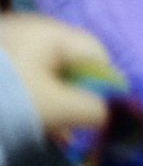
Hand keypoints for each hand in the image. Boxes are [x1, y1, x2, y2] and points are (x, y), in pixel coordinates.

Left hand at [0, 14, 110, 135]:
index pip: (97, 54)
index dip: (105, 86)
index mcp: (52, 32)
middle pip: (69, 64)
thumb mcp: (57, 108)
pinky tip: (20, 125)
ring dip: (50, 106)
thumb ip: (94, 109)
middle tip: (69, 130)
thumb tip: (108, 114)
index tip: (98, 117)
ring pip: (43, 76)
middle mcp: (30, 31)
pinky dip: (25, 103)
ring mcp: (5, 45)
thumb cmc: (7, 99)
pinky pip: (19, 81)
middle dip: (74, 99)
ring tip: (45, 134)